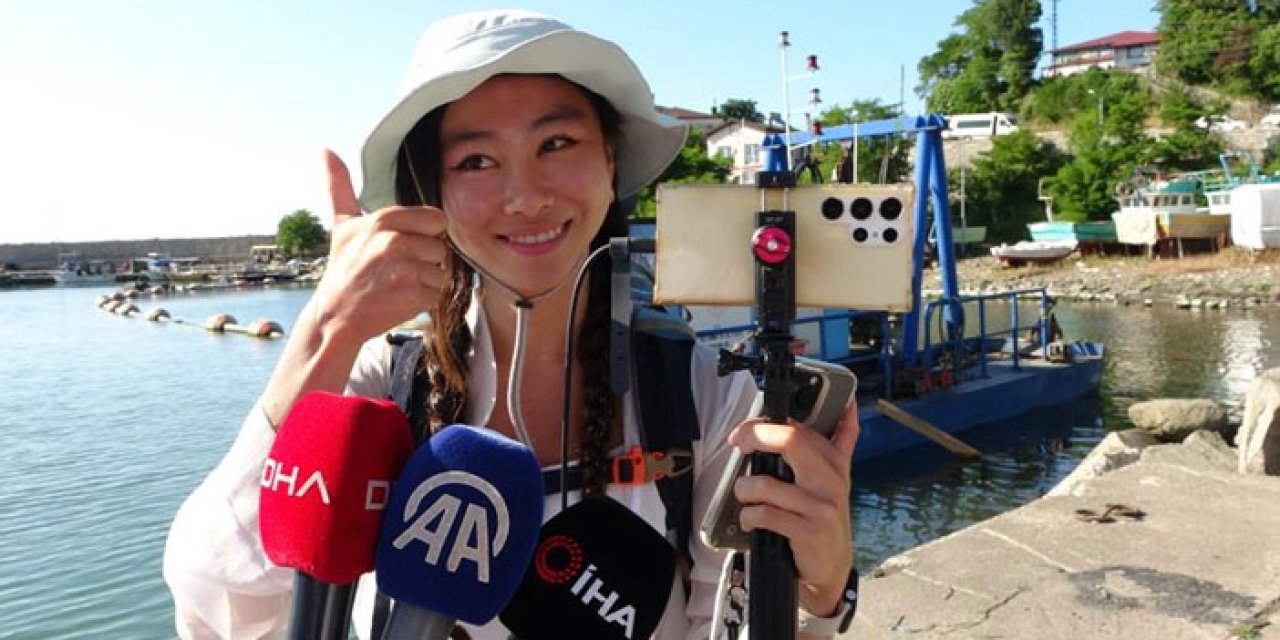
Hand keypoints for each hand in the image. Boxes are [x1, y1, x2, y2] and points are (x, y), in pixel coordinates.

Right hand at [310, 150, 449, 344]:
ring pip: (441, 273)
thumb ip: (339, 186)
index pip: (436, 220)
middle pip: (440, 249)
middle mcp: (394, 242)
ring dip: (423, 283)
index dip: (423, 236)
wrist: (334, 317)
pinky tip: (397, 300)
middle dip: (424, 262)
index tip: (401, 247)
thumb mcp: (342, 225)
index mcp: (384, 219)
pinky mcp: (410, 297)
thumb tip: (325, 150)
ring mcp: (402, 270)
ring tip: (395, 285)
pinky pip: (436, 296)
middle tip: (394, 270)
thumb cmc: (344, 269)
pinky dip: (421, 302)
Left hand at [727, 401, 859, 616]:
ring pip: (767, 484)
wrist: (833, 566)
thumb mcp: (837, 477)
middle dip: (756, 436)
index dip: (768, 422)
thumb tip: (849, 406)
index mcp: (834, 460)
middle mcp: (831, 479)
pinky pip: (765, 514)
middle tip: (739, 444)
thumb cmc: (824, 517)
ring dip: (745, 491)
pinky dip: (749, 517)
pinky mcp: (809, 531)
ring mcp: (821, 505)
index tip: (745, 429)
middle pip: (790, 440)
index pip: (802, 428)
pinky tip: (751, 521)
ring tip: (746, 498)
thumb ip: (842, 440)